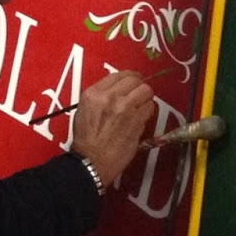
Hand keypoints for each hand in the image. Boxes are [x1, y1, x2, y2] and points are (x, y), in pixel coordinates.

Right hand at [70, 70, 154, 187]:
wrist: (92, 160)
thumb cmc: (87, 140)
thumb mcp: (85, 110)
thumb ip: (101, 97)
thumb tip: (118, 90)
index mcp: (94, 94)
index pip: (119, 75)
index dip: (130, 77)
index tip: (134, 81)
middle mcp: (110, 97)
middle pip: (135, 80)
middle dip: (139, 86)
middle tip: (140, 93)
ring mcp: (125, 108)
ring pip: (146, 91)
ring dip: (146, 98)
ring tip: (141, 106)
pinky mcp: (137, 121)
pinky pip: (149, 108)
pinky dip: (148, 111)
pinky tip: (141, 117)